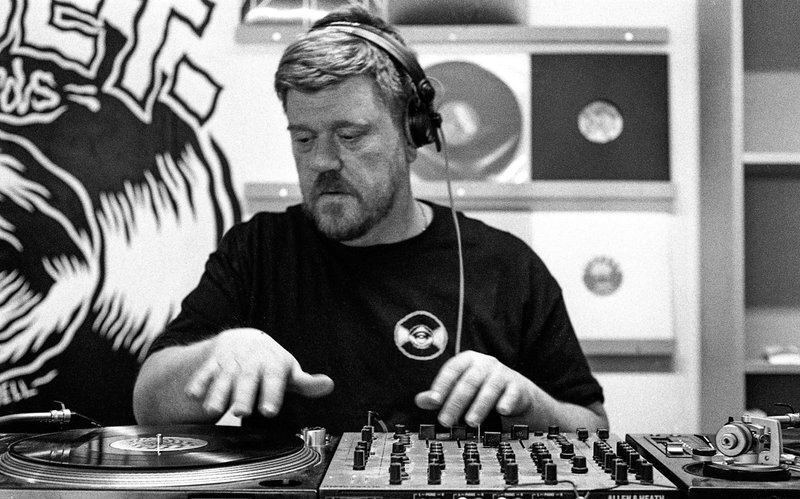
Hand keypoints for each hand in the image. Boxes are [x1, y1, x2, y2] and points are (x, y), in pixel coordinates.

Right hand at [185, 328, 333, 418]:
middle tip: (241, 411)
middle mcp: (251, 361)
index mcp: (273, 363)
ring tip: (214, 410)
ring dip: (217, 392)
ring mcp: (231, 361)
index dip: (272, 394)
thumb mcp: (289, 371)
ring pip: (223, 377)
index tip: (269, 410)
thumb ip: (306, 382)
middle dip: (243, 395)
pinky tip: (193, 395)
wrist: (243, 338)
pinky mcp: (213, 362)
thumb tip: (328, 385)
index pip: (274, 379)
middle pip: (247, 379)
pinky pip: (204, 372)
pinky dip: (198, 383)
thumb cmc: (270, 362)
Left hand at [414, 351, 533, 426]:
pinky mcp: (517, 387)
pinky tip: (502, 411)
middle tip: (446, 420)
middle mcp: (485, 364)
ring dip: (479, 406)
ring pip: (489, 389)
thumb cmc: (482, 387)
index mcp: (467, 360)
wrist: (516, 391)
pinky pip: (511, 394)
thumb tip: (419, 400)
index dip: (442, 384)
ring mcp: (502, 374)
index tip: (434, 400)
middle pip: (468, 382)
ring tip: (470, 422)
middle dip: (456, 402)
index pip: (452, 369)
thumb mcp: (459, 387)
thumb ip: (439, 394)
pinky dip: (507, 402)